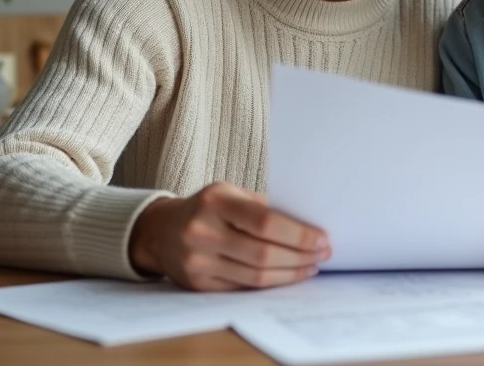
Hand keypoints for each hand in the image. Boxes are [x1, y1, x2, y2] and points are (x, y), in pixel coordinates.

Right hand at [129, 182, 330, 290]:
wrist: (159, 231)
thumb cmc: (207, 208)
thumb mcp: (230, 194)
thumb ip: (264, 207)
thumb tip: (308, 225)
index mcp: (215, 202)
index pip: (265, 222)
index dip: (298, 234)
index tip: (322, 238)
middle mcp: (202, 232)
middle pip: (263, 253)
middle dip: (300, 256)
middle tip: (323, 254)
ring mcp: (197, 262)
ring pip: (255, 276)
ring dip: (290, 274)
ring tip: (310, 266)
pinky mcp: (198, 285)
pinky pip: (243, 288)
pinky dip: (270, 284)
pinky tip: (286, 276)